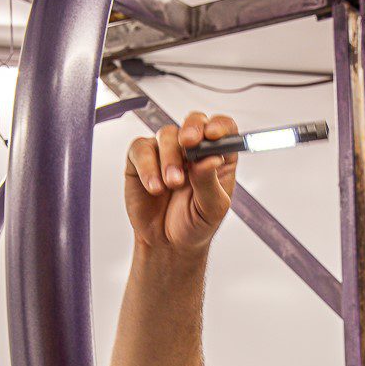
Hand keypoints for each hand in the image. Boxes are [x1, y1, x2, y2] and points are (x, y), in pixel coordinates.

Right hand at [124, 112, 238, 251]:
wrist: (167, 244)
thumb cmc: (195, 224)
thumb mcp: (211, 209)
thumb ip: (209, 182)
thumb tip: (211, 159)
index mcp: (217, 157)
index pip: (223, 129)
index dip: (219, 126)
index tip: (214, 135)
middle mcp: (193, 150)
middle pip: (194, 121)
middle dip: (191, 129)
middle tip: (188, 143)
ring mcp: (166, 152)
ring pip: (167, 134)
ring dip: (169, 158)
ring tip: (172, 184)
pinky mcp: (142, 160)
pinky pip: (141, 149)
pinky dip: (147, 167)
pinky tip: (154, 187)